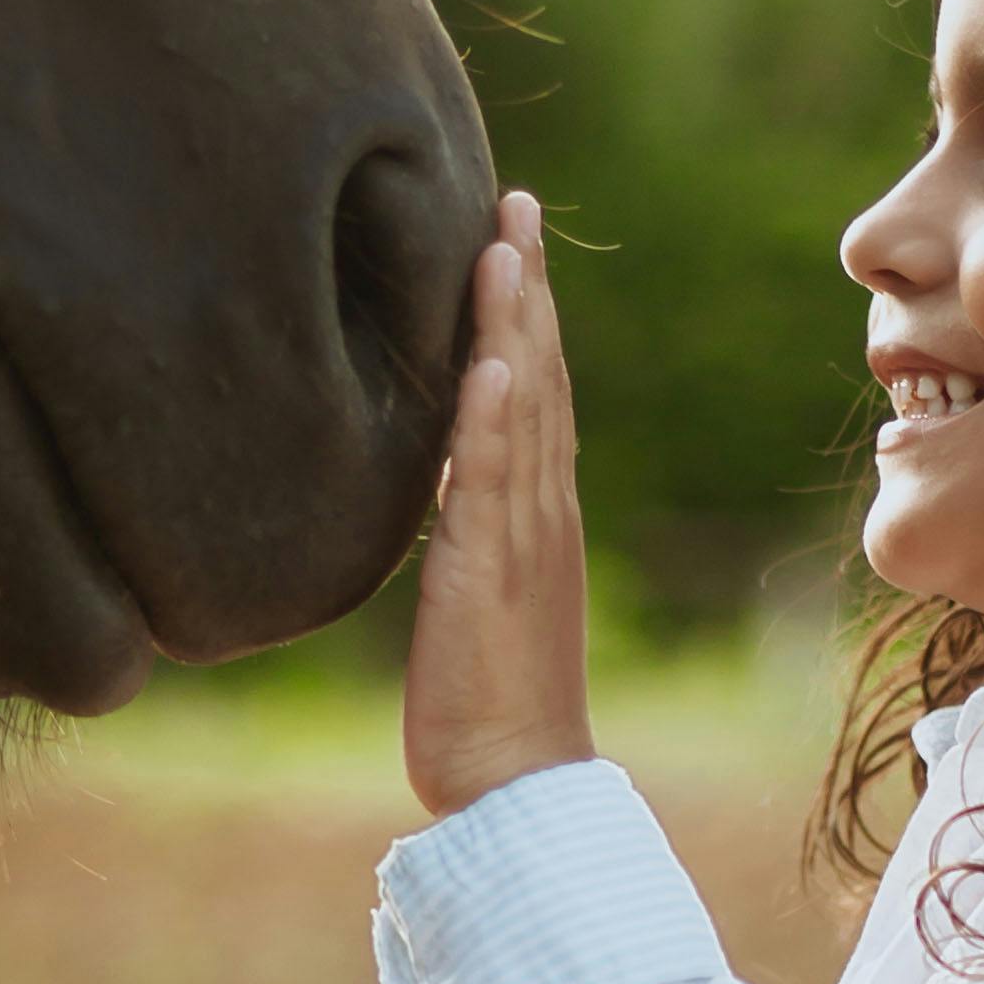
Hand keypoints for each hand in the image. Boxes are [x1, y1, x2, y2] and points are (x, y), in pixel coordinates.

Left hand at [402, 190, 591, 820]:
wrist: (516, 785)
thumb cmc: (489, 700)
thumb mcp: (472, 592)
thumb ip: (467, 529)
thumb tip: (441, 483)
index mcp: (535, 511)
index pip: (536, 387)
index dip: (525, 307)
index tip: (510, 231)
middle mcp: (541, 509)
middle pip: (542, 373)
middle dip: (527, 283)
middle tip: (516, 198)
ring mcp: (523, 537)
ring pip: (525, 409)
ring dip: (516, 323)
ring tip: (505, 243)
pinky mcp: (491, 572)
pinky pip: (496, 482)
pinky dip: (498, 419)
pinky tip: (497, 362)